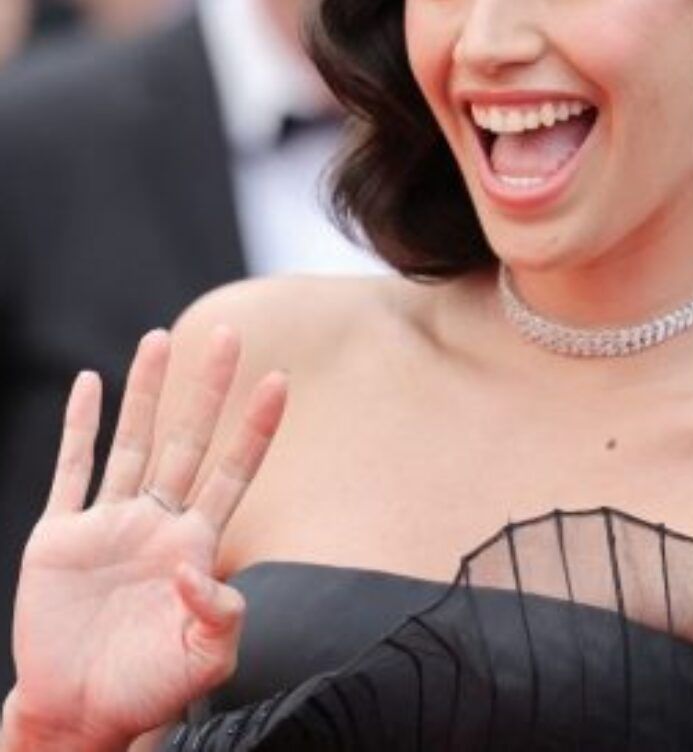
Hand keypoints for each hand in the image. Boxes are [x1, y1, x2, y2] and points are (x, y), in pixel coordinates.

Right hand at [7, 327, 287, 747]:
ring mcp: (109, 524)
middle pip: (188, 439)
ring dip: (146, 391)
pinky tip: (91, 384)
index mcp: (196, 545)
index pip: (234, 471)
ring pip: (132, 441)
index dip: (256, 428)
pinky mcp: (60, 537)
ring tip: (160, 338)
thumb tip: (199, 569)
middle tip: (229, 332)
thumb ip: (219, 613)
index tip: (279, 380)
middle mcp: (156, 522)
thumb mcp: (205, 656)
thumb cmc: (149, 690)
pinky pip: (72, 470)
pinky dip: (79, 425)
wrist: (80, 715)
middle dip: (209, 387)